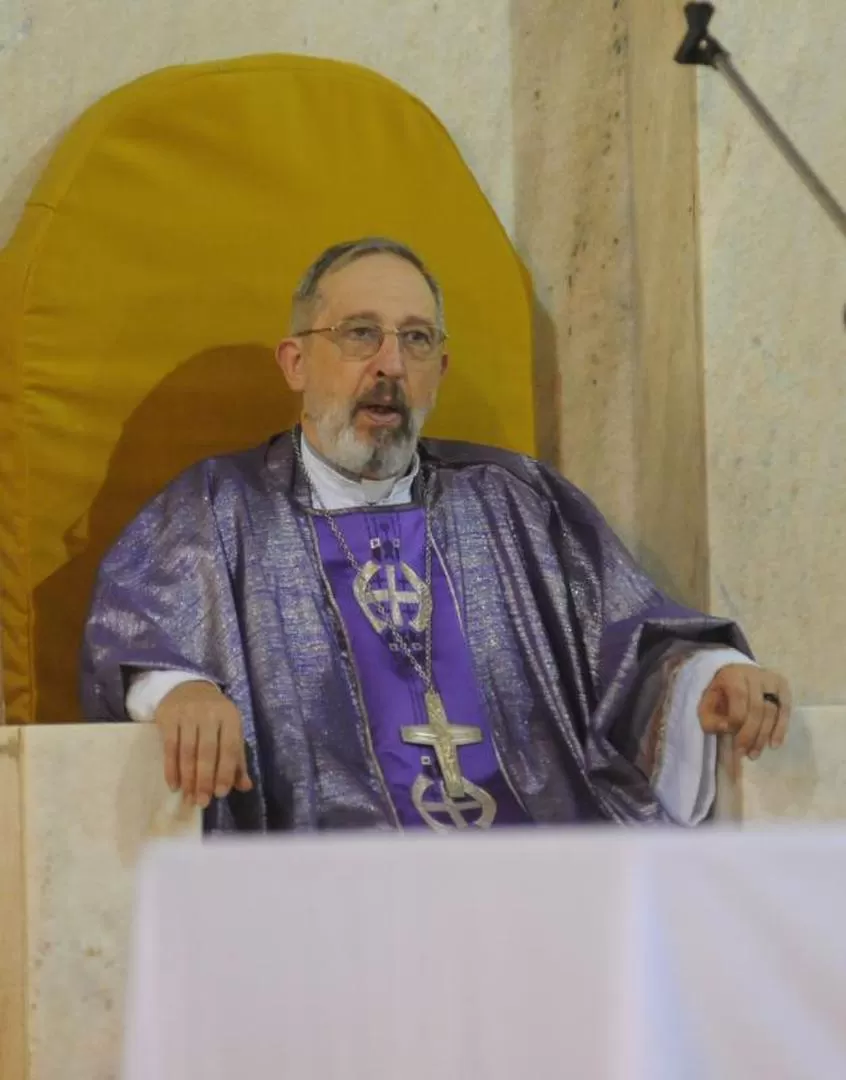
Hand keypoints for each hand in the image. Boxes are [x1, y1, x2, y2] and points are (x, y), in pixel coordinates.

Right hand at [154, 681, 253, 806]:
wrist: (187, 689)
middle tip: (202, 802)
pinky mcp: (169, 717)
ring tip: (188, 798)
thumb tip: (245, 787)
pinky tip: (174, 785)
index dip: (226, 771)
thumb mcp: (230, 731)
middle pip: (207, 751)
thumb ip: (237, 759)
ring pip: (188, 751)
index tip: (221, 794)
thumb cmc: (213, 717)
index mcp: (230, 717)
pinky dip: (171, 768)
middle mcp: (210, 714)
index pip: (230, 747)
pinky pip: (170, 747)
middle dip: (204, 779)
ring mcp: (188, 714)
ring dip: (188, 778)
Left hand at [698, 664, 791, 758]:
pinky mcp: (783, 686)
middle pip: (758, 708)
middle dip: (752, 734)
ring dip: (764, 736)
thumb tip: (726, 729)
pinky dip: (780, 729)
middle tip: (746, 754)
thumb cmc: (720, 694)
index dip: (737, 721)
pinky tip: (774, 744)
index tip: (731, 739)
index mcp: (733, 675)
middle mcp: (755, 675)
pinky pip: (785, 709)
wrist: (736, 674)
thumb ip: (709, 719)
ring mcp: (772, 680)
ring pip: (773, 711)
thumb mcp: (707, 705)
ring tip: (755, 753)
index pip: (739, 698)